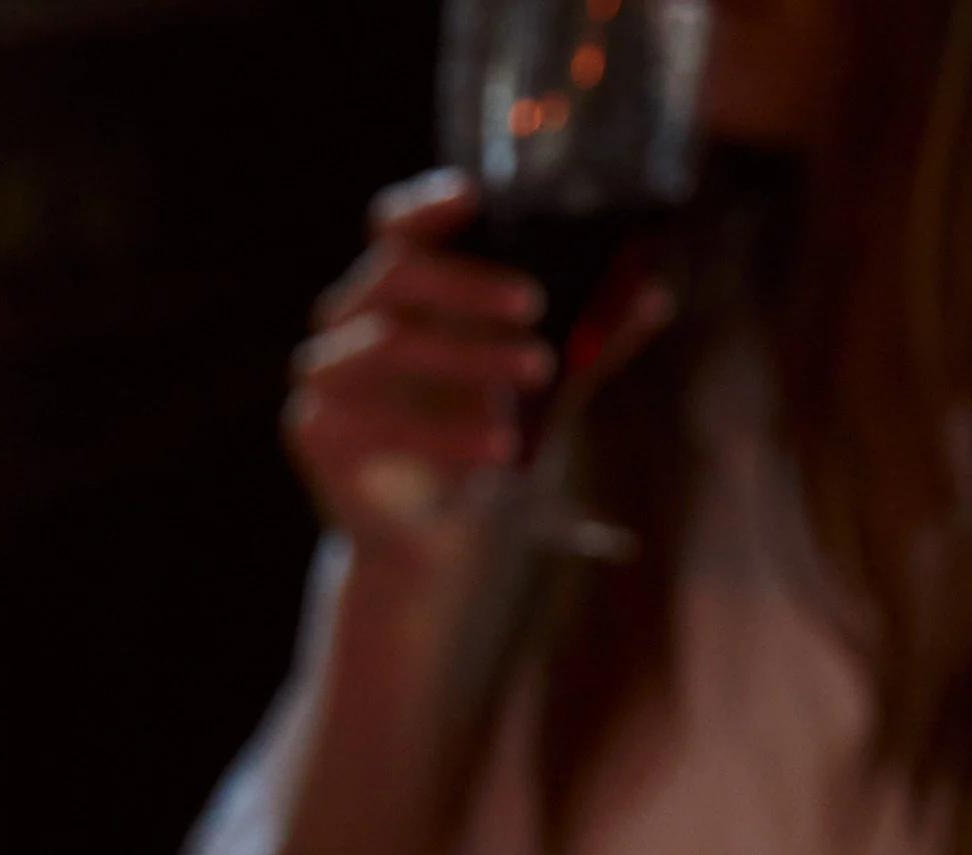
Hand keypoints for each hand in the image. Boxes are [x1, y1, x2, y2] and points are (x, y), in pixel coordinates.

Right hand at [287, 172, 554, 559]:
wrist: (436, 541)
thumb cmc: (480, 443)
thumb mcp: (542, 390)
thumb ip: (587, 343)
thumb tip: (654, 294)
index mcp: (396, 294)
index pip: (396, 229)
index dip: (426, 207)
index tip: (473, 196)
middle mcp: (350, 321)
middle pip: (396, 274)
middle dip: (470, 286)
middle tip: (537, 308)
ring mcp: (325, 374)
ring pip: (388, 342)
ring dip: (469, 357)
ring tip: (538, 377)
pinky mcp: (316, 431)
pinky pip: (377, 420)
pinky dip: (445, 433)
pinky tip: (499, 449)